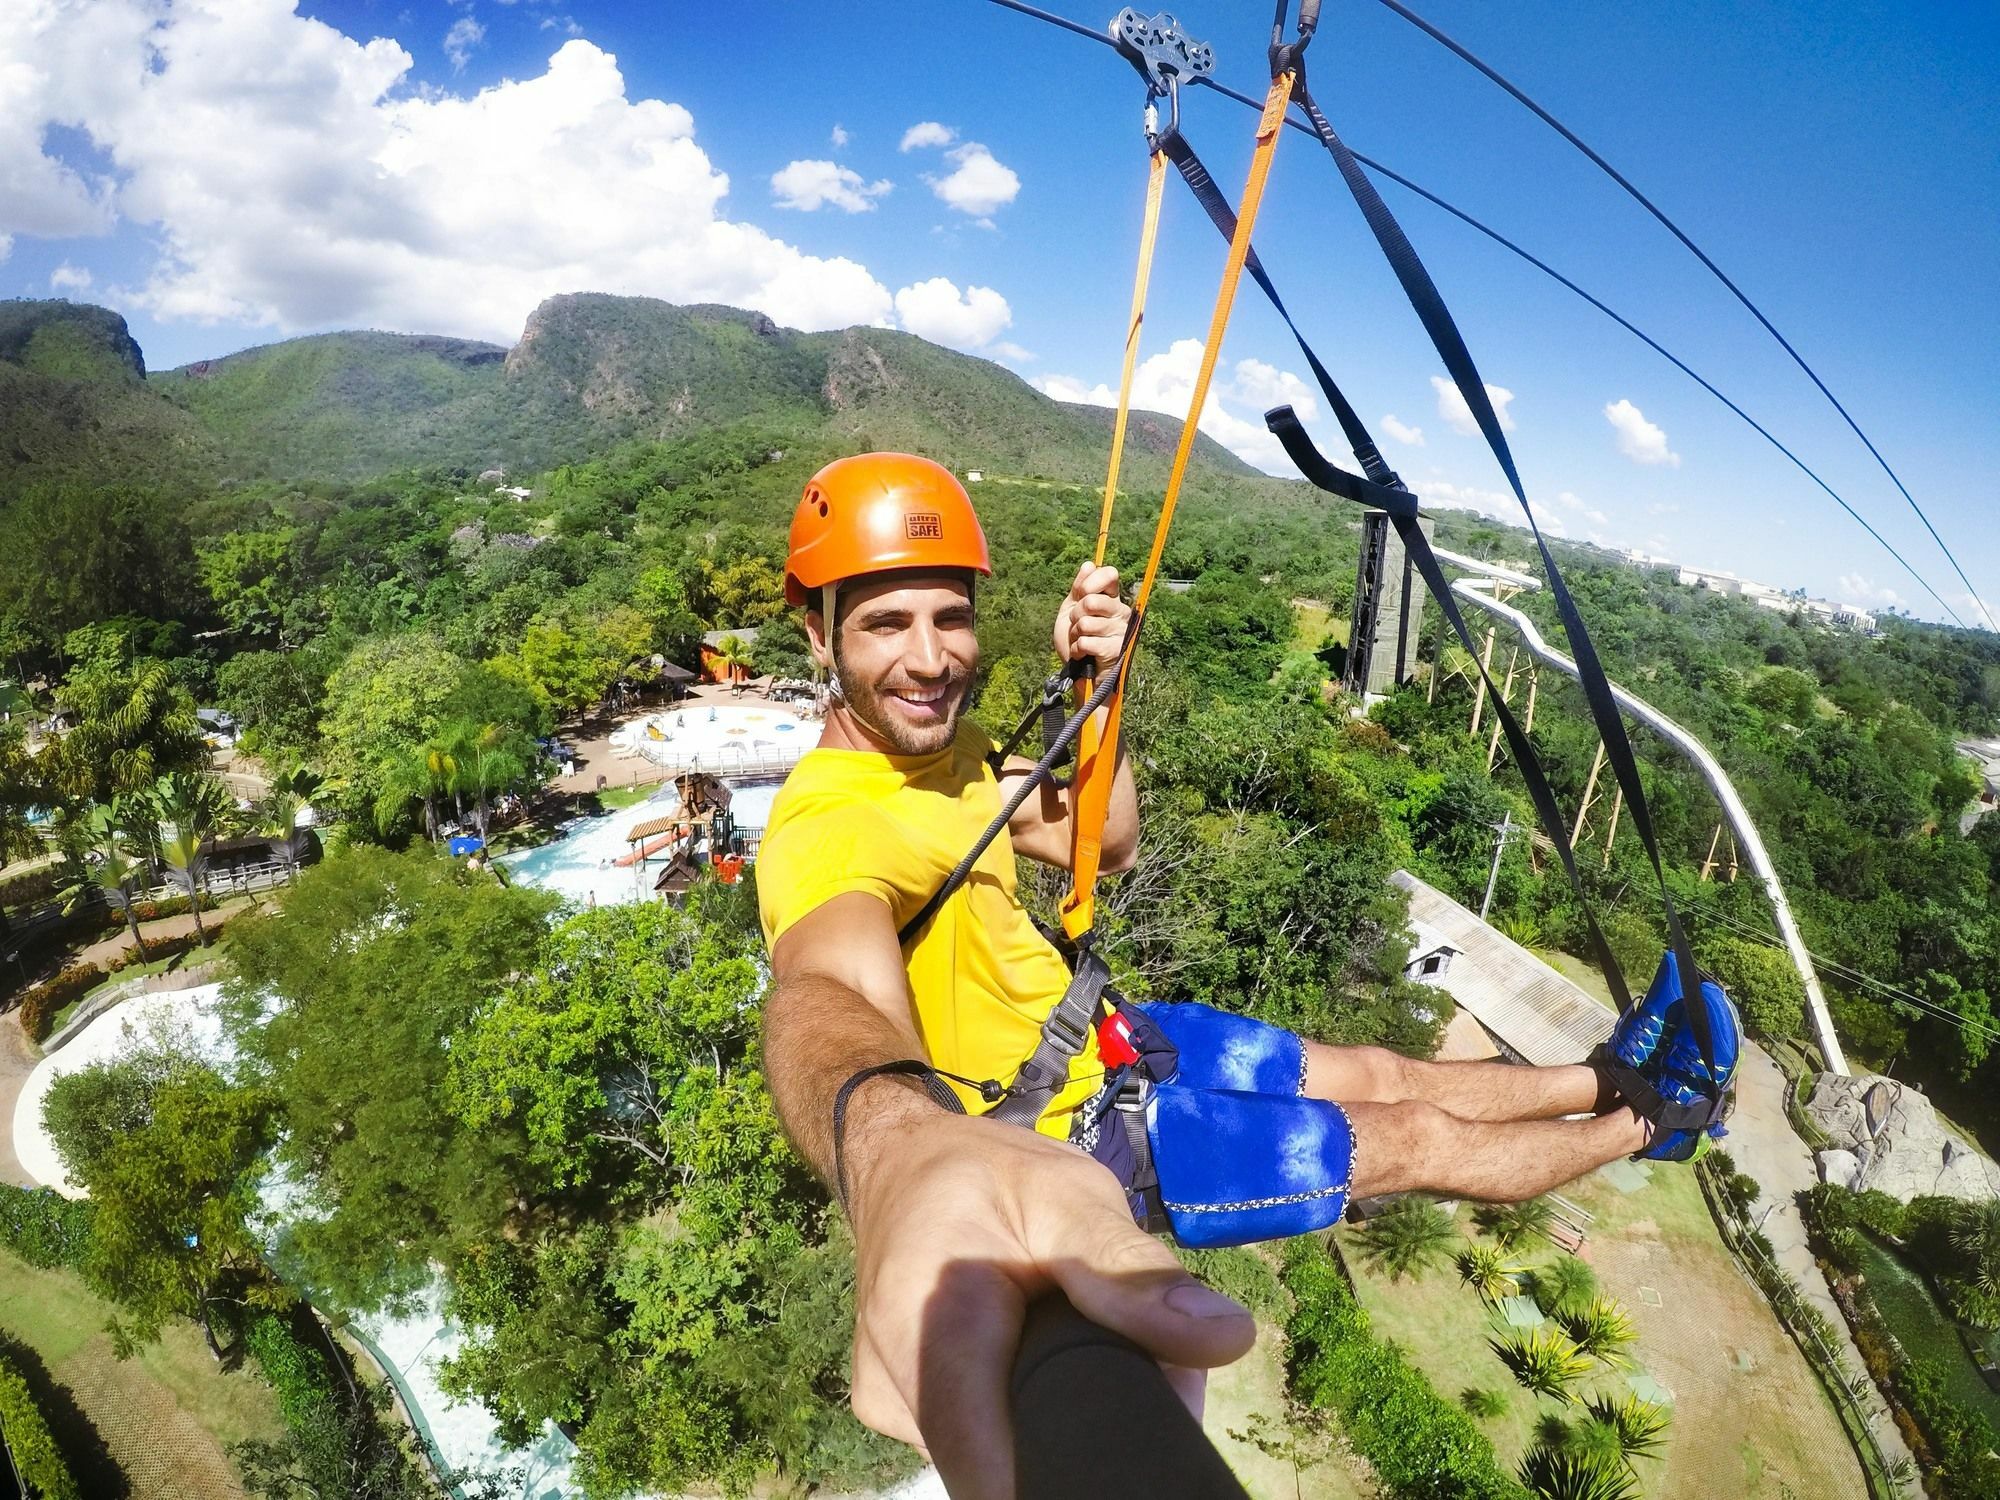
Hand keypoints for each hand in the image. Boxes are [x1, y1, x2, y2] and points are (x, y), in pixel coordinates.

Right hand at [844, 1106, 1254, 1499]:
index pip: (1001, 1474)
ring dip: (1057, 1417)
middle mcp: (899, 1387)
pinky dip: (1023, 1409)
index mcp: (934, 1327)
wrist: (900, 1165)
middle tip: (1137, 1359)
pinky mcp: (900, 1416)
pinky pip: (979, 1438)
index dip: (1083, 1471)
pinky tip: (1035, 1353)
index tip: (1145, 1424)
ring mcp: (894, 1410)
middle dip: (1088, 1430)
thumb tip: (1228, 1339)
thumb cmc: (985, 1174)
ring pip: (998, 1455)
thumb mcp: (1070, 1197)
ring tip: (1081, 1339)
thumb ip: (1135, 1273)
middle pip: (1013, 1464)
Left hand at [1053, 561, 1131, 672]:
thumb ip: (1079, 589)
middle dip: (1075, 615)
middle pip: (1091, 601)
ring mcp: (1120, 631)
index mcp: (1111, 599)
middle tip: (1077, 626)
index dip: (1089, 582)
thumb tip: (1089, 564)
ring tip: (1081, 641)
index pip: (1109, 574)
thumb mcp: (1071, 610)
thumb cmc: (1076, 640)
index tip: (1079, 594)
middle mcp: (1120, 612)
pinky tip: (1083, 654)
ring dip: (1075, 635)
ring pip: (1085, 623)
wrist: (1079, 673)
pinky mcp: (1115, 650)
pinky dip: (1077, 649)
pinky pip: (1085, 641)